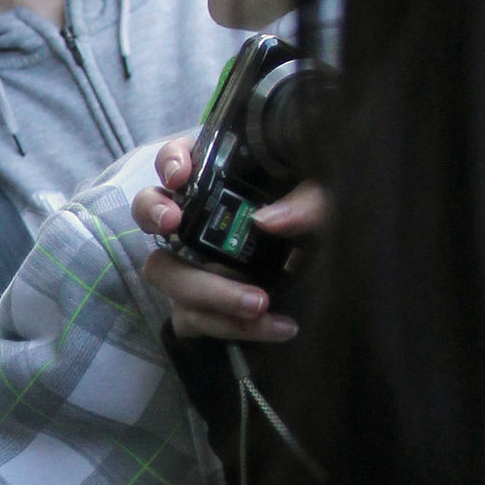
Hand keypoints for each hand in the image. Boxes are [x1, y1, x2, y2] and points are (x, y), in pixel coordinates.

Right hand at [131, 137, 327, 341]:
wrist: (333, 284)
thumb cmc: (321, 226)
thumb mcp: (326, 202)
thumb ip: (310, 200)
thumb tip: (271, 221)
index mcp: (220, 181)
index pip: (177, 157)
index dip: (170, 162)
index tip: (181, 175)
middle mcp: (195, 220)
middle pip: (151, 212)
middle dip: (154, 213)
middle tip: (173, 222)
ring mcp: (191, 266)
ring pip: (167, 274)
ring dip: (208, 289)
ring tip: (259, 302)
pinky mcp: (199, 307)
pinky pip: (195, 319)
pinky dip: (233, 327)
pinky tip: (277, 326)